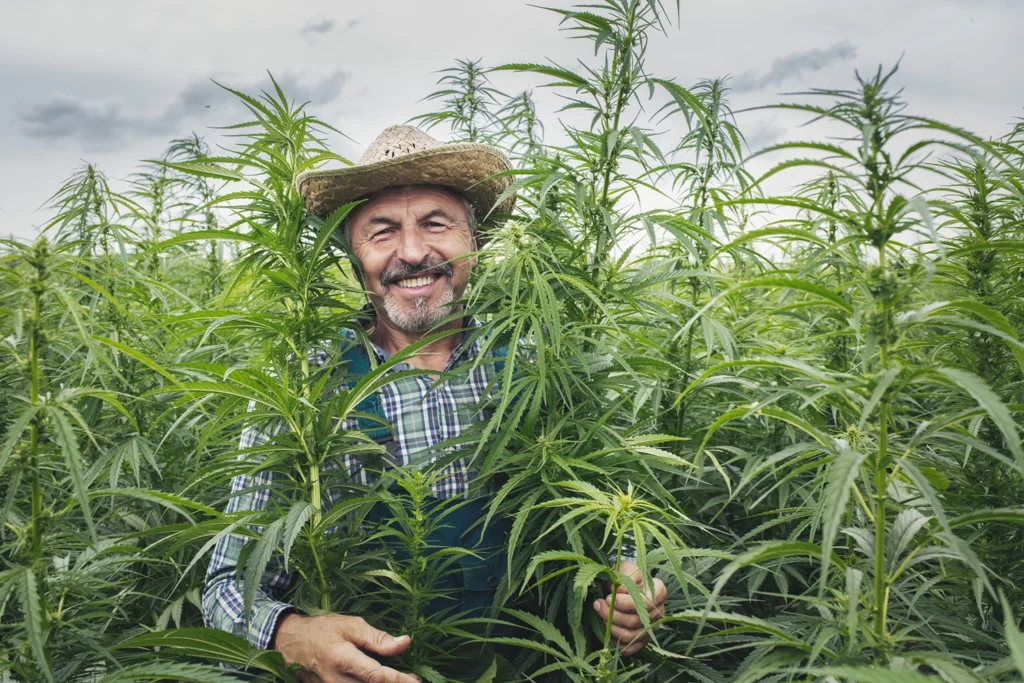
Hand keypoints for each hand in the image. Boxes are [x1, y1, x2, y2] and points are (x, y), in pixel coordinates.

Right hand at [273, 612, 421, 682]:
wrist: (290, 643)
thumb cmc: (323, 630)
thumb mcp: (351, 626)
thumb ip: (378, 638)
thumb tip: (405, 643)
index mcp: (343, 660)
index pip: (377, 675)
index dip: (399, 680)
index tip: (417, 682)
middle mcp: (337, 680)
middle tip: (414, 679)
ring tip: (402, 679)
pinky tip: (382, 680)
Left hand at [592, 560, 666, 656]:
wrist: (625, 583)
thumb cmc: (625, 574)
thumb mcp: (625, 567)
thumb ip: (624, 576)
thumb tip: (618, 592)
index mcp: (659, 592)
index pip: (646, 603)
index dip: (625, 603)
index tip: (608, 596)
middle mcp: (659, 612)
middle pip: (635, 621)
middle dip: (612, 614)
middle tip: (598, 604)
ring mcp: (652, 628)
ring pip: (631, 636)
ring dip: (611, 627)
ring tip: (601, 614)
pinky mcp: (642, 640)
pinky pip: (629, 649)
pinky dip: (615, 641)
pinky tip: (606, 628)